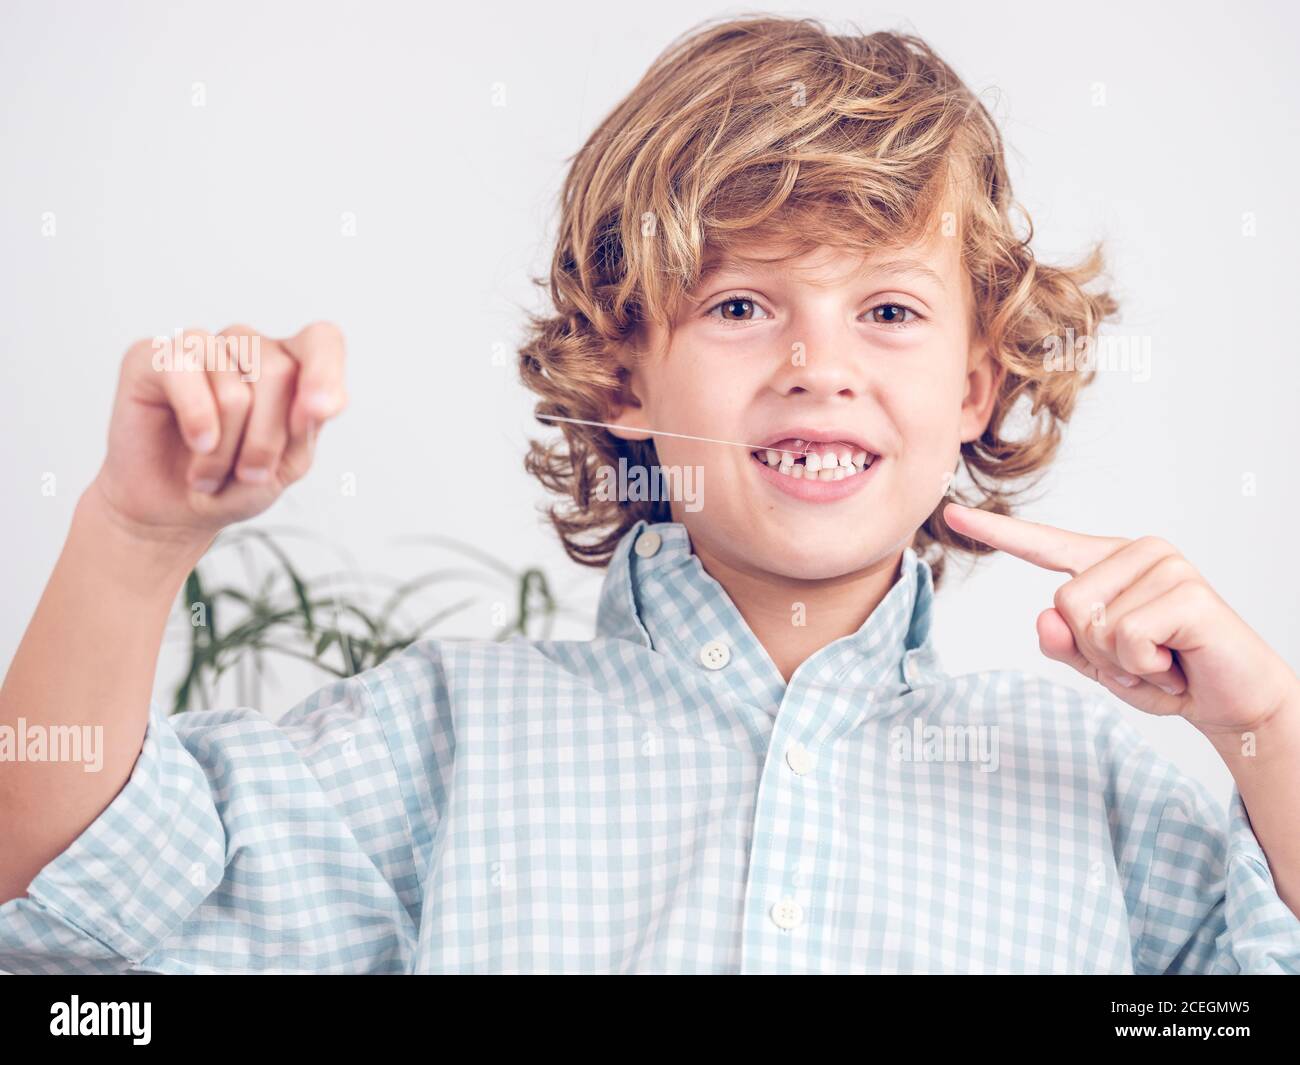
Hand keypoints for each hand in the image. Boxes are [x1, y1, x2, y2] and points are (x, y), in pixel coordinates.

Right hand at [91, 322, 346, 545]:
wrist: (172, 511)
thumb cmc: (234, 483)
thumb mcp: (287, 465)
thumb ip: (306, 428)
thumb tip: (315, 403)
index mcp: (290, 365)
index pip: (321, 339)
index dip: (324, 371)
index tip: (320, 413)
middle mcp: (246, 346)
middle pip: (278, 370)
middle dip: (266, 439)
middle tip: (248, 473)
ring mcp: (200, 346)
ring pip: (232, 385)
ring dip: (225, 448)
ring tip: (211, 472)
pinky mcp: (150, 356)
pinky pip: (182, 371)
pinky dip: (195, 419)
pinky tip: (196, 442)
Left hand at [942, 502, 1299, 736]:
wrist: (1234, 702)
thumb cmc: (1166, 675)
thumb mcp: (1099, 664)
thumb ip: (1063, 643)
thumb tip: (1045, 616)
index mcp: (1107, 563)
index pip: (1043, 545)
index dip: (996, 532)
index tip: (952, 513)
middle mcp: (1135, 552)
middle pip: (1064, 603)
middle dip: (1096, 651)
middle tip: (1142, 659)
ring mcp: (1164, 565)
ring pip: (1092, 622)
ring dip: (1123, 662)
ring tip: (1162, 660)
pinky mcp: (1187, 591)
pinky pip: (1126, 638)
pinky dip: (1145, 669)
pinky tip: (1176, 664)